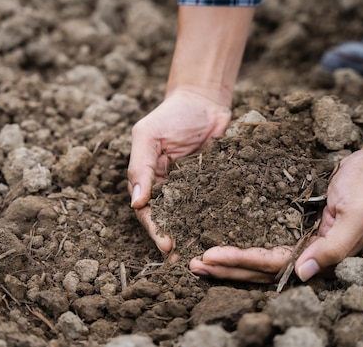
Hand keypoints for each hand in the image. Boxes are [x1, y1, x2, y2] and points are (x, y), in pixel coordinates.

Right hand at [128, 89, 231, 252]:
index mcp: (149, 181)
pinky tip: (226, 237)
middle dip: (177, 242)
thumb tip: (136, 203)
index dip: (156, 230)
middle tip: (187, 263)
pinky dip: (218, 222)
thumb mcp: (148, 136)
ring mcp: (194, 190)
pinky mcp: (216, 186)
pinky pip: (216, 207)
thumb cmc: (171, 115)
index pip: (148, 212)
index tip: (167, 246)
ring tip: (206, 259)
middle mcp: (170, 190)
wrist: (205, 100)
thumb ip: (140, 167)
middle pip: (171, 222)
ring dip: (196, 238)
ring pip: (193, 219)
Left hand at [189, 144, 362, 281]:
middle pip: (258, 268)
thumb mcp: (356, 216)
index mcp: (319, 256)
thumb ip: (333, 248)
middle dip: (225, 267)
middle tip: (192, 263)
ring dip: (227, 260)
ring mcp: (296, 239)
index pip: (272, 265)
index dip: (242, 262)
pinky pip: (260, 236)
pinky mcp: (290, 224)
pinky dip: (238, 241)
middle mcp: (304, 252)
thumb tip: (302, 275)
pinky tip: (217, 238)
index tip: (211, 255)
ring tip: (196, 260)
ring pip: (256, 257)